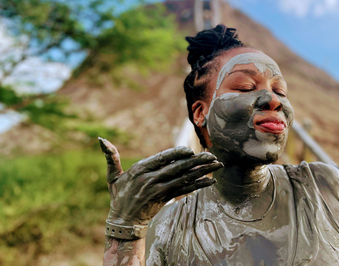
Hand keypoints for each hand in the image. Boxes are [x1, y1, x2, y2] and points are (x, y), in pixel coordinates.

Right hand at [98, 138, 222, 225]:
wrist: (123, 220)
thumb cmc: (119, 195)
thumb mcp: (113, 177)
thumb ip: (111, 157)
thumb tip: (101, 140)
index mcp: (140, 169)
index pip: (162, 158)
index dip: (176, 153)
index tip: (190, 150)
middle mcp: (151, 179)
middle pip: (177, 167)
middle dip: (196, 161)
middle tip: (211, 155)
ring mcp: (159, 190)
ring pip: (184, 178)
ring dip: (202, 171)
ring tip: (216, 165)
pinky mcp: (165, 199)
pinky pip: (184, 190)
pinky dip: (198, 185)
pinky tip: (211, 181)